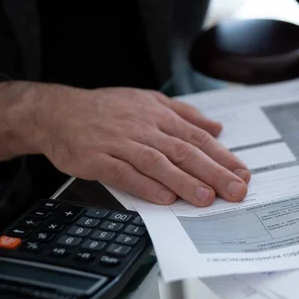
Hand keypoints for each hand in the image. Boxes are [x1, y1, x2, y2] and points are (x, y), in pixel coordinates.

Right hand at [31, 84, 249, 205]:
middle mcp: (144, 128)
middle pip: (184, 151)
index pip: (197, 138)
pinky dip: (145, 186)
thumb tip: (216, 128)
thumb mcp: (149, 100)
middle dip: (214, 172)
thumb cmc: (107, 108)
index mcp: (159, 115)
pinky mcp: (98, 159)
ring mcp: (120, 143)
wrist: (58, 111)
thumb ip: (185, 114)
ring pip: (158, 163)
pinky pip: (125, 174)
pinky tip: (165, 198)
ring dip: (184, 182)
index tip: (241, 173)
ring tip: (206, 198)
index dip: (222, 156)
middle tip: (235, 190)